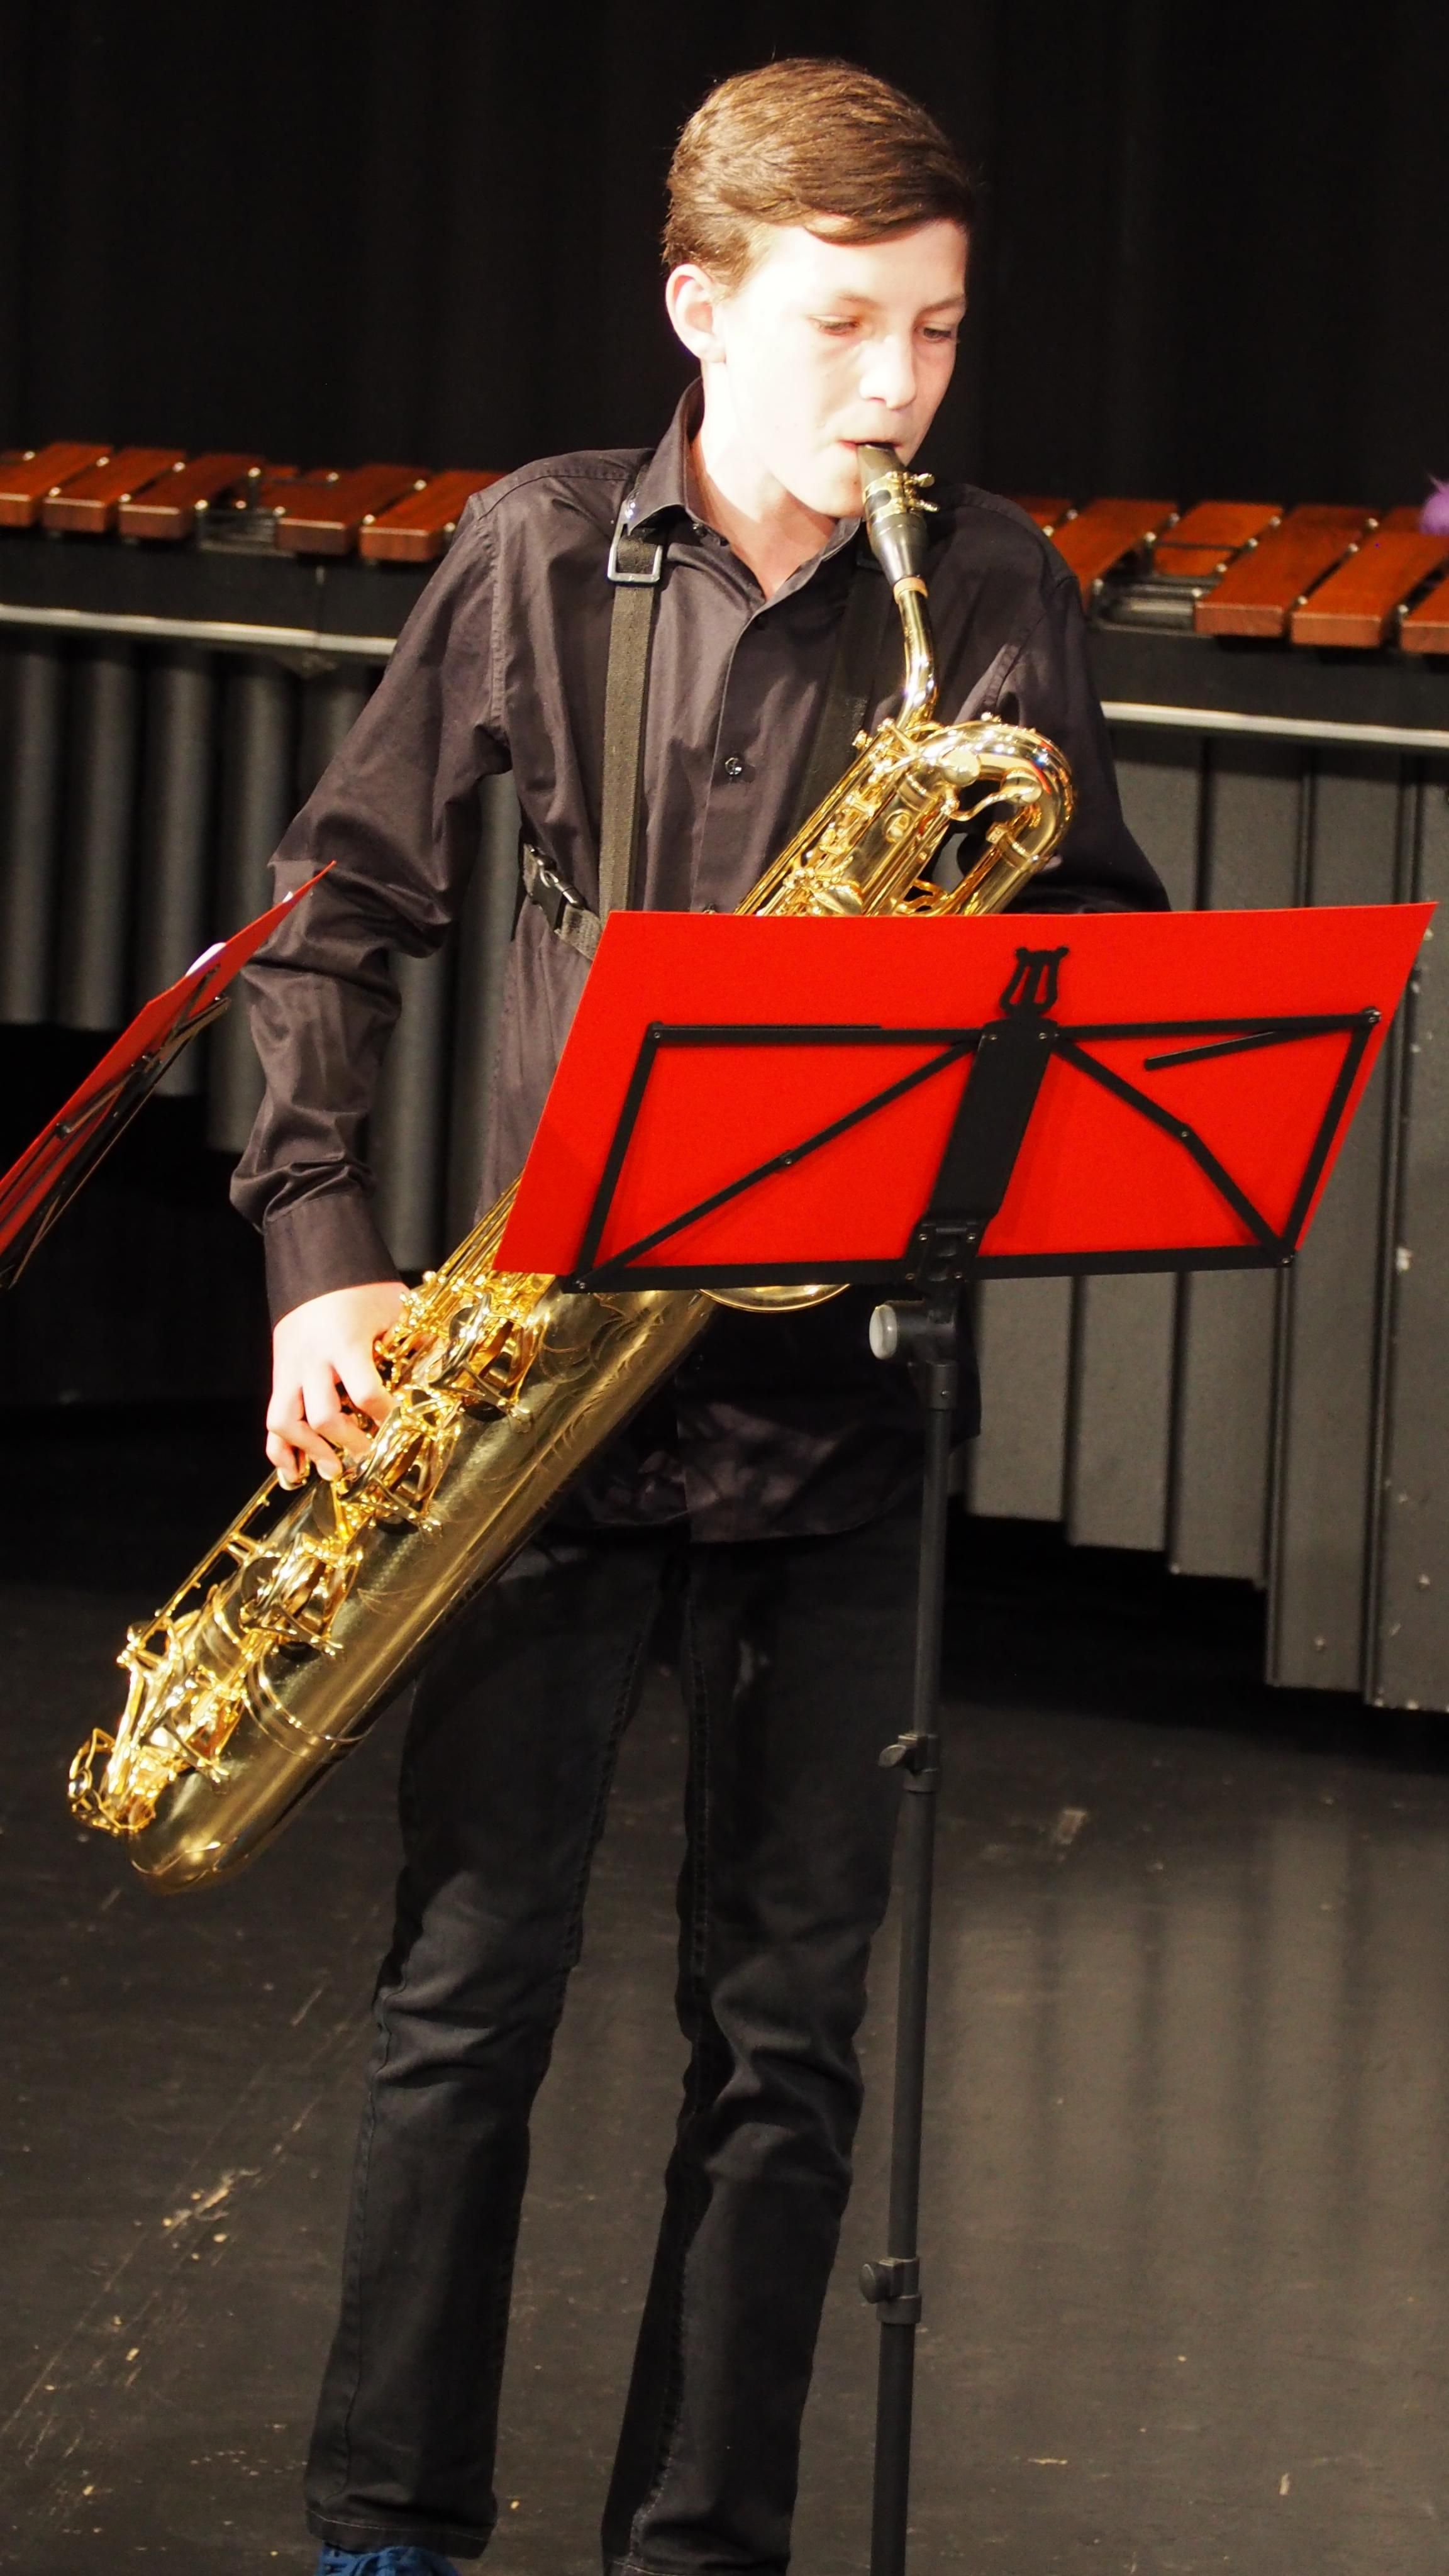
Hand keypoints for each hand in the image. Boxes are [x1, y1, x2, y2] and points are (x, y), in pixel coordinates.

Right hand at [265, 1280, 406, 1486]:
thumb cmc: (359, 1286)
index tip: (397, 1424)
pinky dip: (279, 1451)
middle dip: (349, 1442)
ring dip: (309, 1451)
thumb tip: (439, 1367)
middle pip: (324, 1416)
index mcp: (345, 1344)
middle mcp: (313, 1361)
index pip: (364, 1393)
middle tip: (368, 1454)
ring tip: (331, 1471)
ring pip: (286, 1422)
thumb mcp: (394, 1306)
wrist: (315, 1262)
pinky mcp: (279, 1375)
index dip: (384, 1414)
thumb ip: (414, 1339)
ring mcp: (290, 1369)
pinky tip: (293, 1473)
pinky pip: (270, 1420)